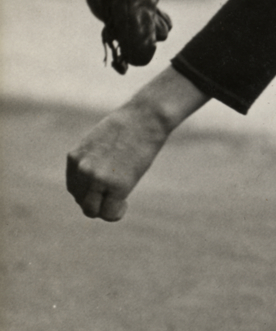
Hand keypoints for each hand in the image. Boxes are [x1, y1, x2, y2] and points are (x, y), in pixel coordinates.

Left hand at [66, 68, 208, 220]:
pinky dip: (116, 213)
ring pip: (92, 210)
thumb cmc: (128, 126)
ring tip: (120, 200)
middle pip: (80, 200)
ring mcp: (98, 178)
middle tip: (112, 196)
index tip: (105, 188)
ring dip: (105, 209)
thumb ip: (93, 160)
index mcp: (75, 157)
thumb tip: (96, 183)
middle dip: (96, 201)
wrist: (146, 117)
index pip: (74, 186)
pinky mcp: (117, 185)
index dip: (89, 191)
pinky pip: (110, 213)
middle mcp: (82, 169)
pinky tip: (125, 203)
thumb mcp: (100, 141)